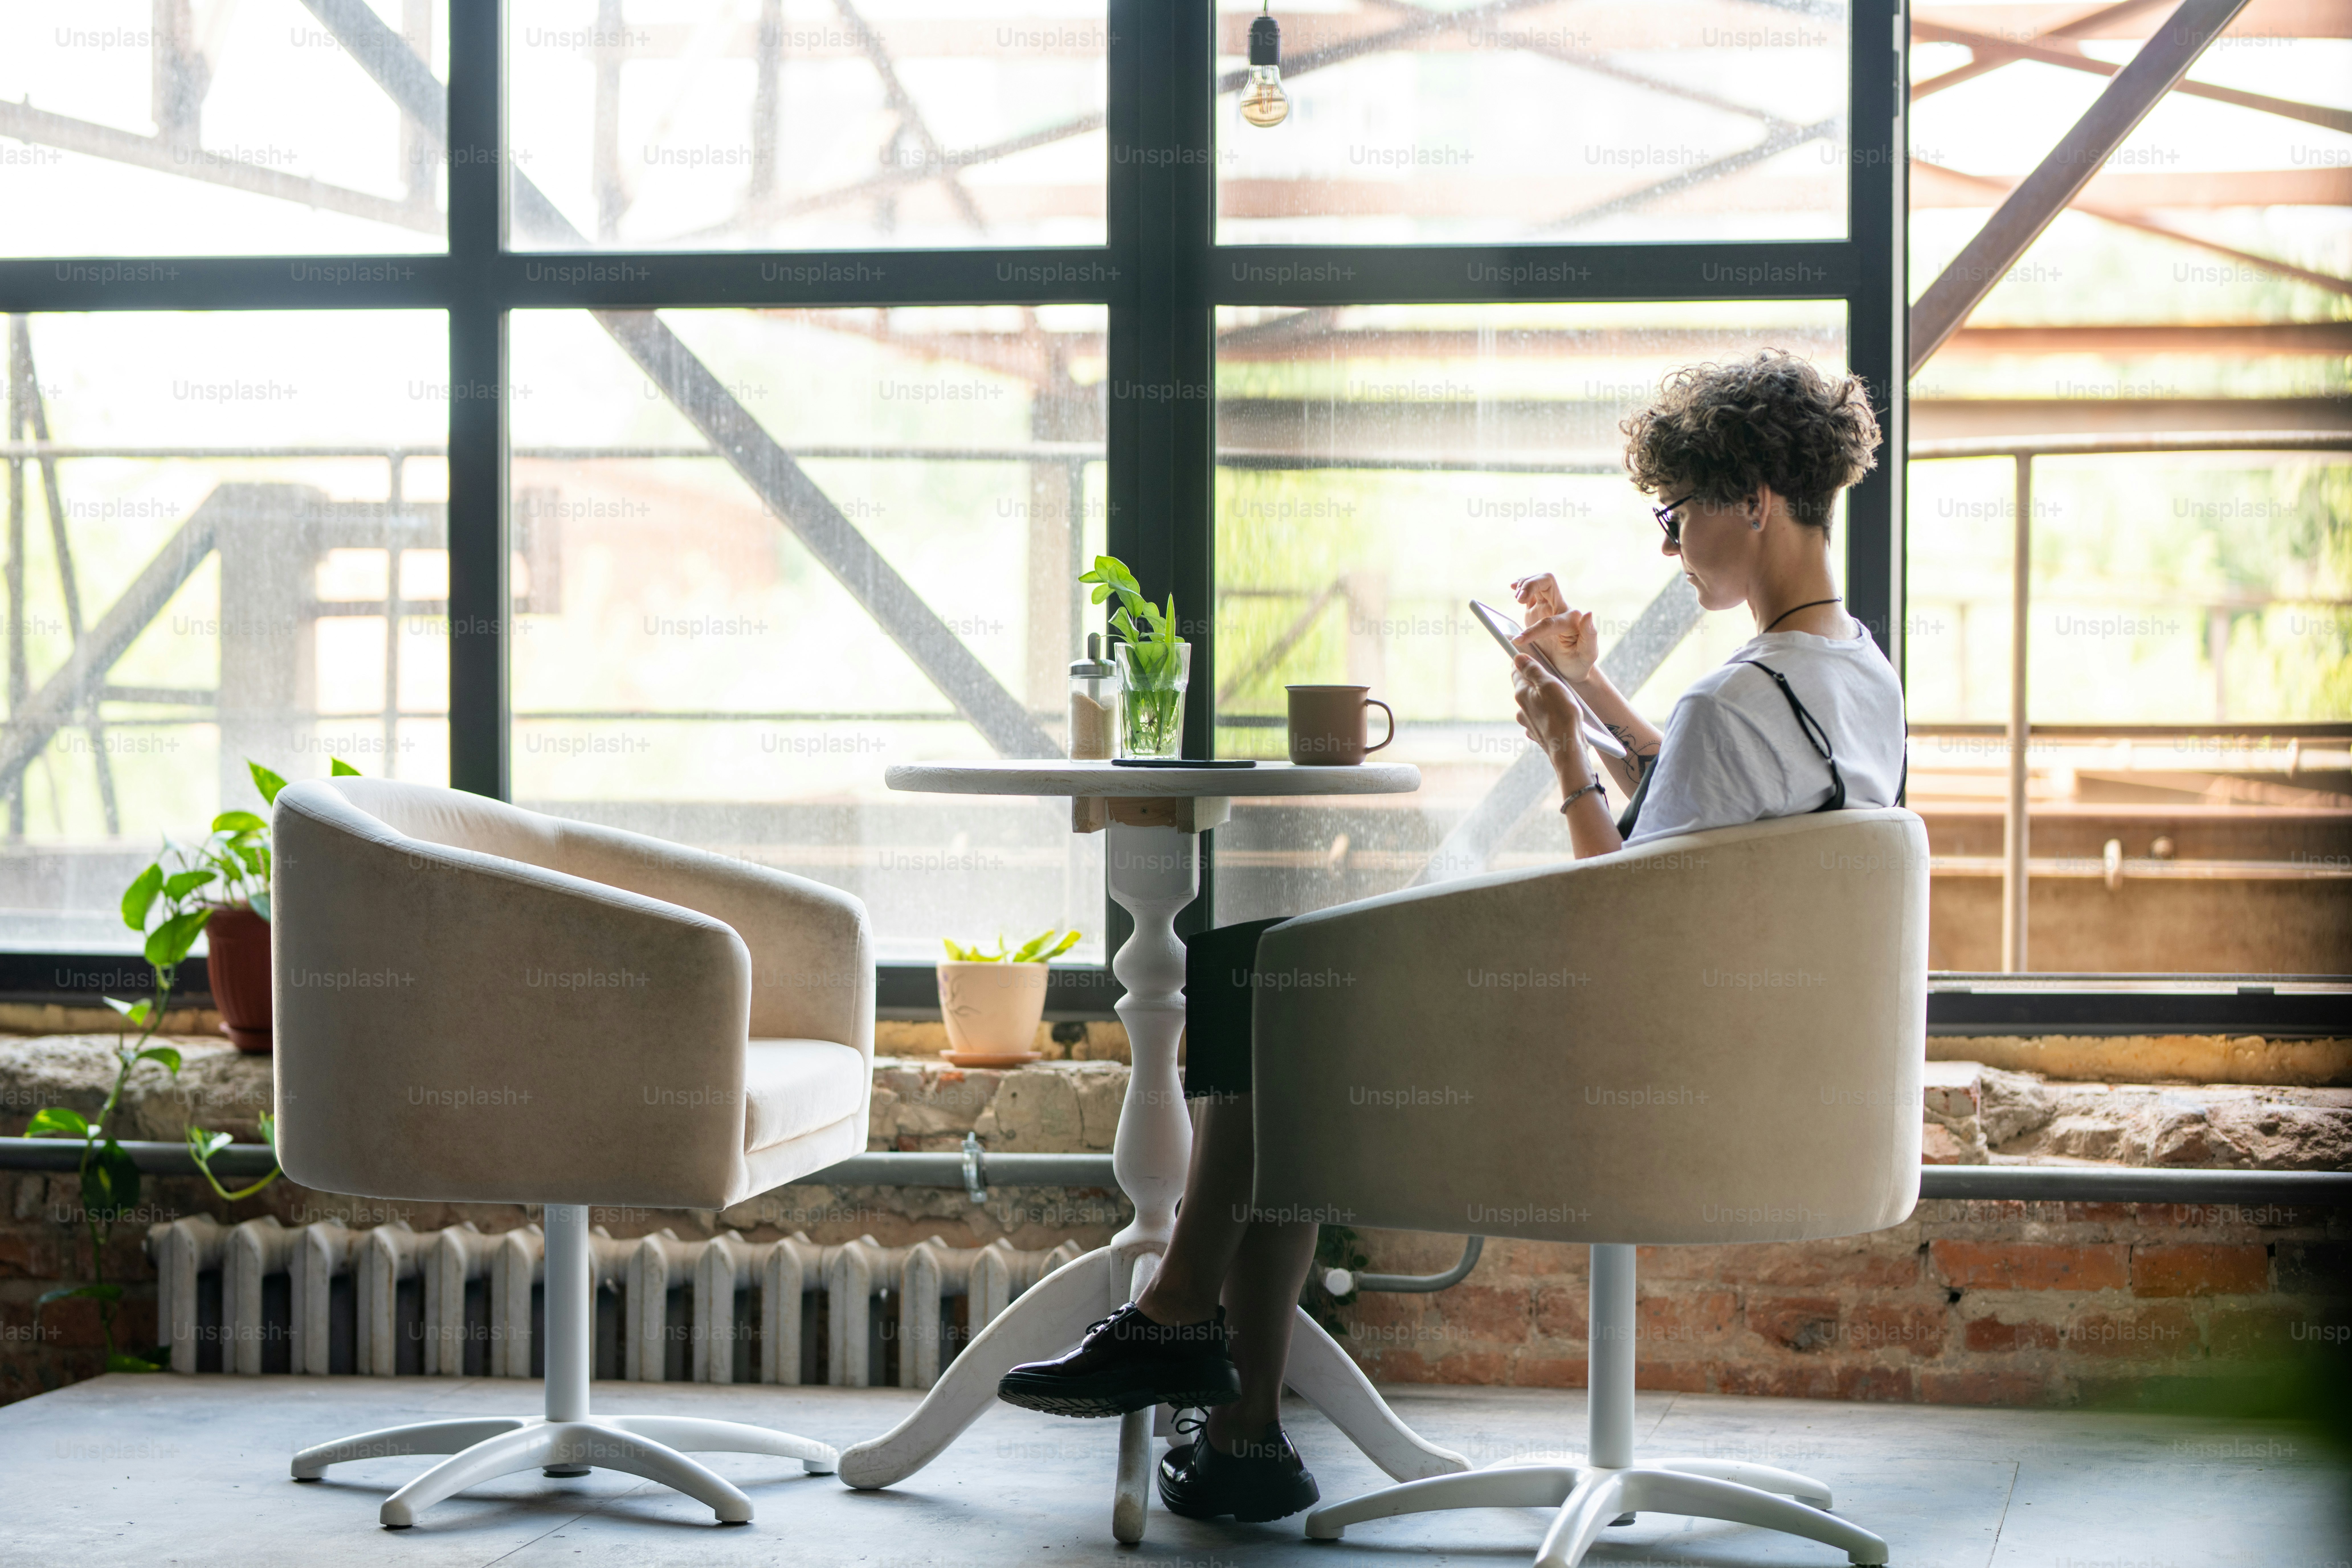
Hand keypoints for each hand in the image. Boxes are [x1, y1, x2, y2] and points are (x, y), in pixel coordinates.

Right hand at [1509, 574, 1599, 684]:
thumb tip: (1588, 613)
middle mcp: (1560, 609)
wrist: (1570, 666)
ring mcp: (1548, 607)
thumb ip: (1590, 634)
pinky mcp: (1537, 609)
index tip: (1518, 642)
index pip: (1548, 620)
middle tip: (1519, 599)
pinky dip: (1520, 586)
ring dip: (1524, 585)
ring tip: (1517, 598)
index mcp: (1571, 620)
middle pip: (1548, 582)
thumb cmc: (1579, 661)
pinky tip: (1512, 587)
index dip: (1532, 631)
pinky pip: (1529, 591)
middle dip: (1531, 585)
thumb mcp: (1588, 653)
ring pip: (1538, 582)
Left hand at [1511, 653, 1588, 785]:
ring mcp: (1528, 722)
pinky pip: (1541, 718)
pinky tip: (1559, 715)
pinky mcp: (1538, 733)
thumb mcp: (1549, 685)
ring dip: (1543, 698)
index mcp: (1522, 694)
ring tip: (1560, 698)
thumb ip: (1533, 670)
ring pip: (1534, 703)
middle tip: (1551, 676)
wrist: (1567, 748)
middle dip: (1536, 681)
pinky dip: (1548, 714)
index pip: (1516, 671)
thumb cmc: (1562, 715)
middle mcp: (1521, 709)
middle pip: (1526, 687)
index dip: (1522, 662)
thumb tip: (1517, 658)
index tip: (1527, 656)